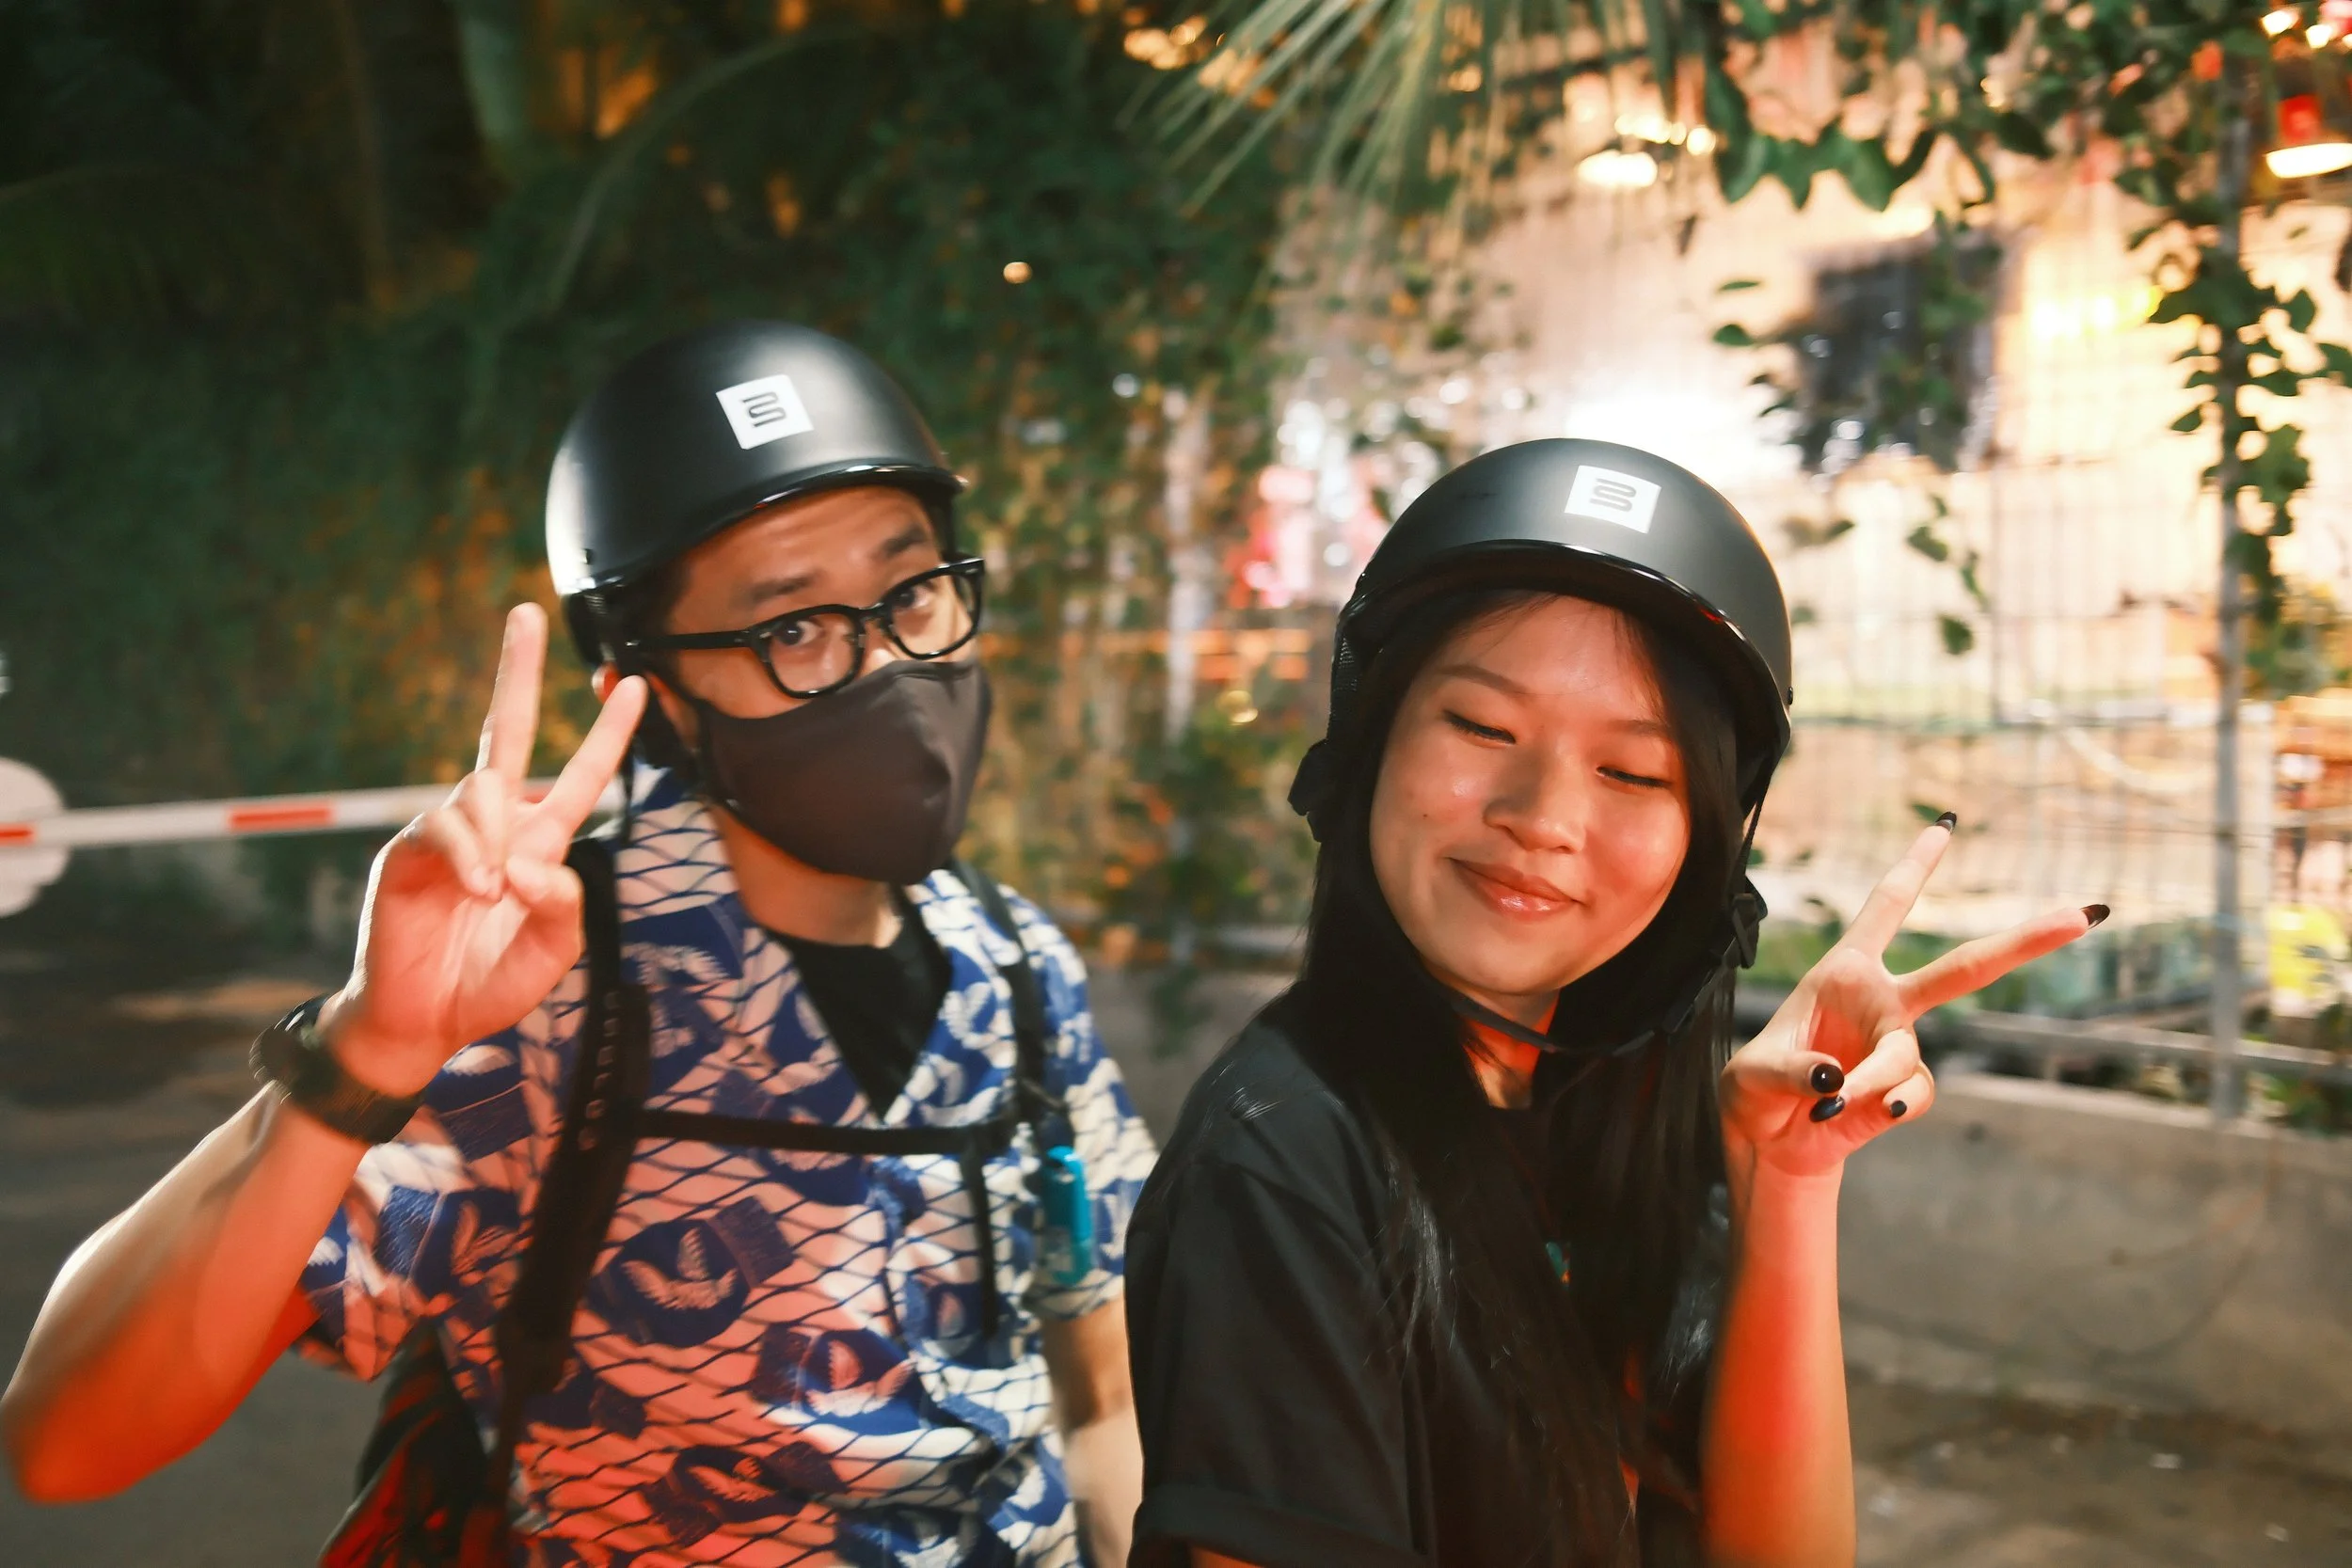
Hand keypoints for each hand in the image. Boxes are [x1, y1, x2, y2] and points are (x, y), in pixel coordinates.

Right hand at [321, 604, 646, 1095]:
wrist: (425, 1023)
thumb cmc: (490, 985)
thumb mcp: (555, 952)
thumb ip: (567, 906)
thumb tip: (538, 863)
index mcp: (539, 842)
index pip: (579, 775)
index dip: (608, 733)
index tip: (635, 683)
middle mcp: (495, 826)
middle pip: (506, 733)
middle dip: (517, 672)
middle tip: (526, 612)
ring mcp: (450, 834)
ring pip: (483, 791)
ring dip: (498, 841)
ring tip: (493, 897)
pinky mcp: (410, 852)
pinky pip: (445, 827)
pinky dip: (470, 857)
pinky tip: (478, 890)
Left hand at [1720, 817, 2101, 1179]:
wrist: (1771, 1142)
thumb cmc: (1754, 1091)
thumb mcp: (1753, 1072)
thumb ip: (1793, 1068)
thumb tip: (1840, 1077)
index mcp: (1844, 971)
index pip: (1886, 907)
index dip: (1916, 865)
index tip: (1947, 824)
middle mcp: (1882, 1001)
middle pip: (1964, 968)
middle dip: (2023, 942)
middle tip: (2084, 915)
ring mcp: (1898, 1046)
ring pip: (1907, 1056)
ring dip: (1873, 1079)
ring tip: (1830, 1100)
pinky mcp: (1904, 1090)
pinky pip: (1909, 1093)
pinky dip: (1884, 1101)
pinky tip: (1862, 1111)